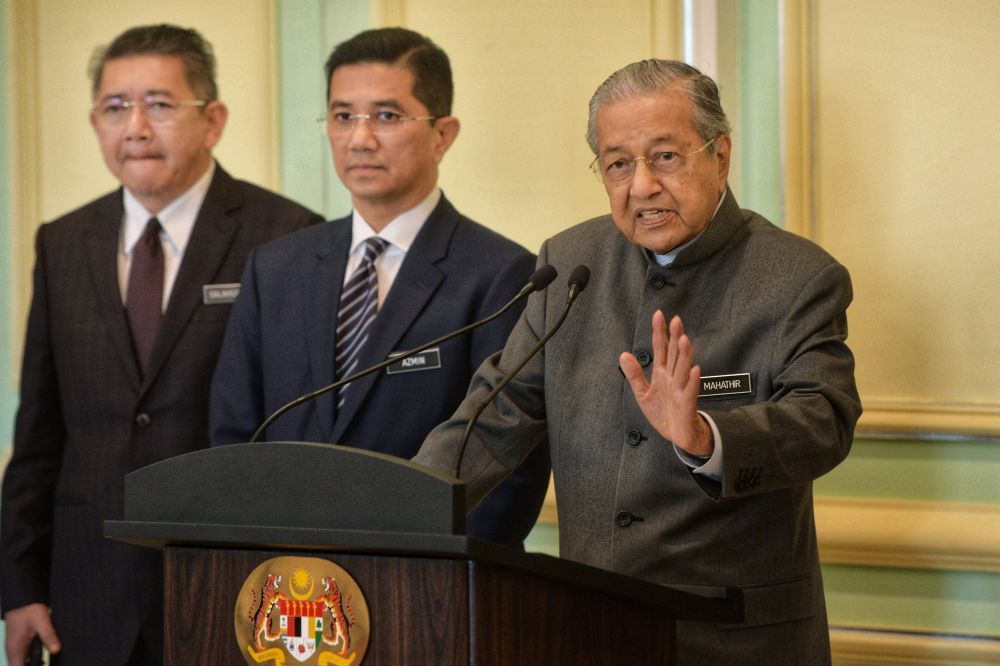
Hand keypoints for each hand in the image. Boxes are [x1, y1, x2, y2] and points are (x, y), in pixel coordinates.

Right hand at [4, 603, 60, 662]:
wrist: (22, 599)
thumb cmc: (29, 609)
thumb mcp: (42, 622)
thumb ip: (48, 636)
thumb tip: (56, 650)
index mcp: (16, 649)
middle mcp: (12, 651)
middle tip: (44, 663)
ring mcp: (13, 648)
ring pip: (20, 662)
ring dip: (30, 664)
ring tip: (44, 662)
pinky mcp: (17, 643)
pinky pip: (21, 656)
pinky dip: (29, 659)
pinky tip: (41, 656)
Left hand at [620, 311, 712, 455]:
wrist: (677, 435)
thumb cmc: (663, 413)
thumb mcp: (643, 394)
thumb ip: (634, 375)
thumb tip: (623, 355)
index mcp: (662, 373)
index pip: (661, 348)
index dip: (659, 332)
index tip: (658, 315)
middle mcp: (673, 377)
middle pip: (675, 354)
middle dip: (675, 337)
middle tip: (676, 320)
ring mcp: (681, 389)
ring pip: (683, 369)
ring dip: (684, 354)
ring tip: (683, 339)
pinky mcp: (687, 404)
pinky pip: (690, 391)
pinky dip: (693, 381)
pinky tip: (695, 370)